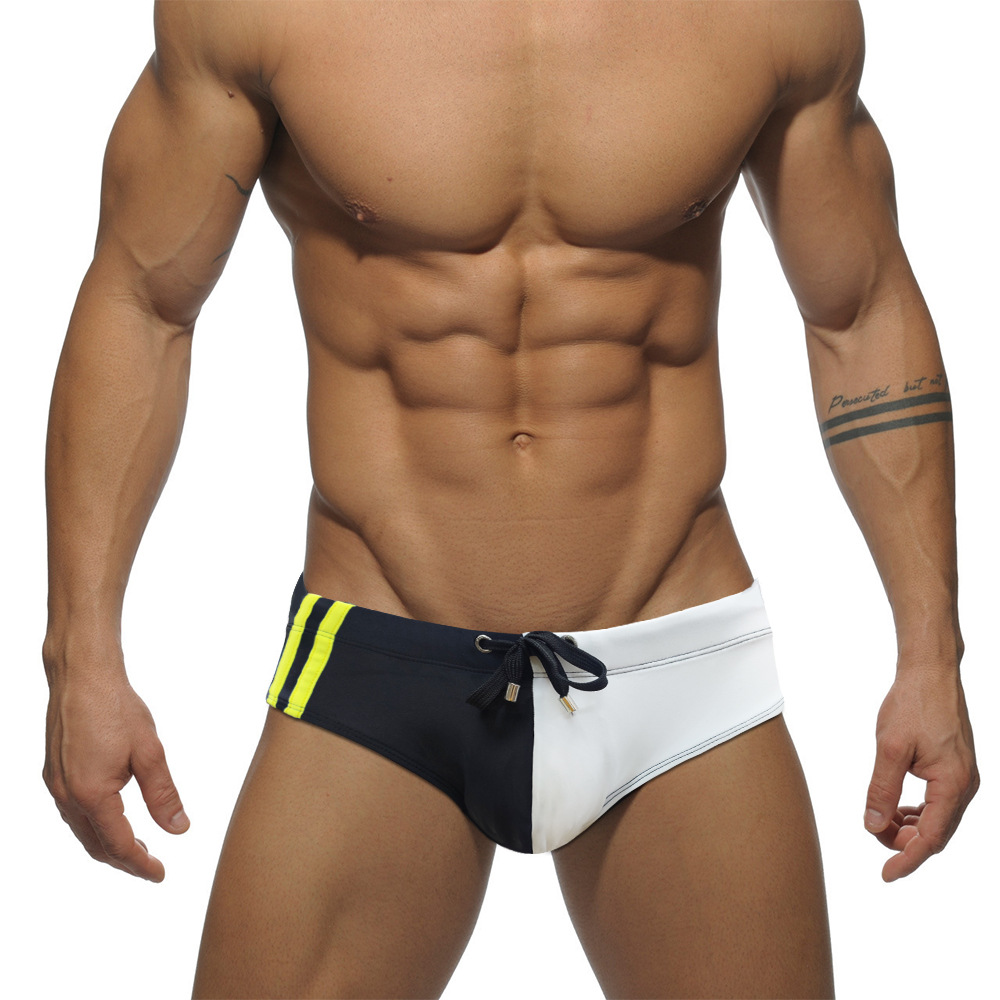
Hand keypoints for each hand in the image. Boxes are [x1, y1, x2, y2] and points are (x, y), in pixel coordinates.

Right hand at [43, 666, 189, 880]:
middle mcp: (68, 796)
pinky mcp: (54, 772)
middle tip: (151, 866)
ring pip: (82, 830)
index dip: (141, 864)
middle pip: (96, 845)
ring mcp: (56, 785)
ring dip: (108, 843)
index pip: (119, 845)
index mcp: (93, 795)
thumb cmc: (117, 708)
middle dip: (124, 860)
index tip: (161, 874)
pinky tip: (111, 817)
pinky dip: (93, 824)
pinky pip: (73, 812)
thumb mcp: (150, 752)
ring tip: (137, 846)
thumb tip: (179, 829)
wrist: (82, 675)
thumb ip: (163, 794)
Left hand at [864, 665, 977, 880]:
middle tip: (874, 837)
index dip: (907, 860)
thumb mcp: (889, 748)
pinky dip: (917, 811)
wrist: (930, 672)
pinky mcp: (955, 768)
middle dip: (906, 844)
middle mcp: (964, 786)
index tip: (886, 875)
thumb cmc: (912, 704)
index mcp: (952, 784)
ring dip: (910, 828)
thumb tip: (873, 825)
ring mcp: (962, 777)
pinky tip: (896, 808)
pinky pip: (938, 803)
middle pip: (936, 834)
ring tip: (880, 823)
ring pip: (937, 820)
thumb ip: (881, 789)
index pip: (930, 838)